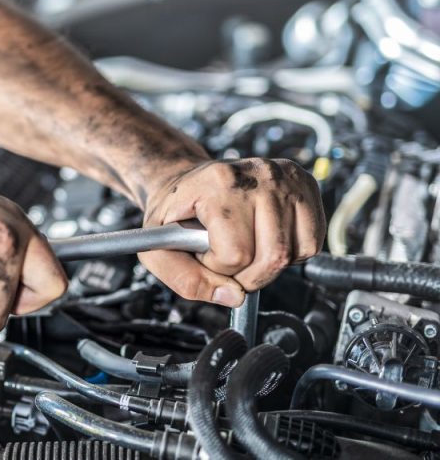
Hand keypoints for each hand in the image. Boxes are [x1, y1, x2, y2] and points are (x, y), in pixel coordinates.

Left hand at [139, 158, 324, 305]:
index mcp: (219, 183)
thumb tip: (234, 296)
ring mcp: (286, 177)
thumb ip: (185, 279)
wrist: (187, 184)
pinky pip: (312, 242)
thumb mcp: (158, 249)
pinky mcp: (306, 184)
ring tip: (244, 245)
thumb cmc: (174, 214)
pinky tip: (265, 239)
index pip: (236, 253)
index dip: (217, 266)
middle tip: (227, 258)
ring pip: (293, 253)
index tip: (205, 252)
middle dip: (247, 274)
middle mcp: (258, 174)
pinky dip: (291, 253)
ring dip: (268, 264)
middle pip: (273, 256)